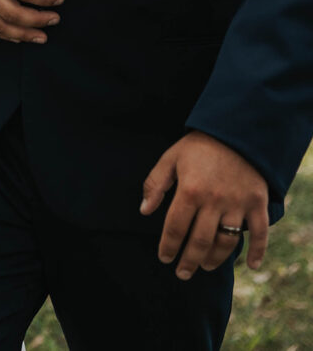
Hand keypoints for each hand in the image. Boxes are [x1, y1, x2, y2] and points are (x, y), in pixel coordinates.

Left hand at [141, 131, 269, 279]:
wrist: (236, 131)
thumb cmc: (199, 146)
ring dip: (215, 258)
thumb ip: (155, 184)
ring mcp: (238, 203)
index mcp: (190, 190)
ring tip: (204, 266)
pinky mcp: (258, 203)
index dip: (168, 246)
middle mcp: (214, 200)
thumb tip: (144, 210)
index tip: (164, 258)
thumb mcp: (170, 158)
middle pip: (200, 240)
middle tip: (182, 273)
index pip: (175, 227)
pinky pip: (261, 232)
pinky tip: (251, 266)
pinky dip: (258, 251)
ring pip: (227, 240)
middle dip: (188, 260)